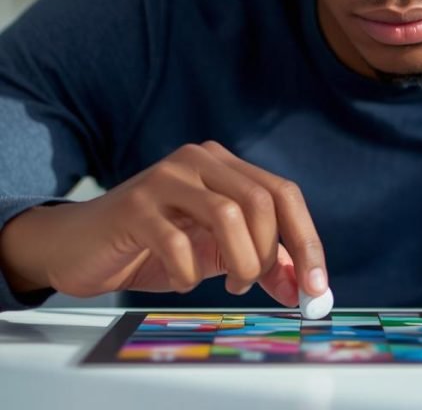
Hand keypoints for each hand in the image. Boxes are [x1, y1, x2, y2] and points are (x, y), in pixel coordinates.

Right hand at [0, 141, 326, 305]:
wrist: (80, 244)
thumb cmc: (154, 244)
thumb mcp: (216, 252)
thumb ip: (261, 262)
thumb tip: (303, 287)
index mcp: (224, 165)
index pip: (283, 193)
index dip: (306, 240)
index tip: (317, 286)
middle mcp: (200, 160)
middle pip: (262, 200)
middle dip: (269, 253)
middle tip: (254, 282)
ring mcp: (166, 177)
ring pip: (228, 214)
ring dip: (239, 261)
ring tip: (229, 283)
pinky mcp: (135, 204)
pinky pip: (178, 242)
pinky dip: (189, 273)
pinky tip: (183, 280)